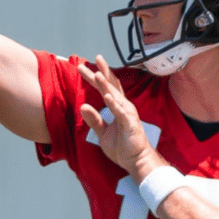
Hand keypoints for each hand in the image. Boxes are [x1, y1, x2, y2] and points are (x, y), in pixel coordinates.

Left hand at [78, 54, 163, 178]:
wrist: (135, 161)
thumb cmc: (122, 147)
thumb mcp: (102, 133)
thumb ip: (94, 120)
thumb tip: (83, 106)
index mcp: (117, 107)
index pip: (105, 88)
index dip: (94, 77)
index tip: (83, 67)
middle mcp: (123, 107)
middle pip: (111, 86)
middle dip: (102, 72)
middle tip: (95, 58)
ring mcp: (127, 114)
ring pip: (115, 96)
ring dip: (106, 85)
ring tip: (97, 73)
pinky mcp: (130, 124)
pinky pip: (120, 113)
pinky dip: (113, 104)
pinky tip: (107, 96)